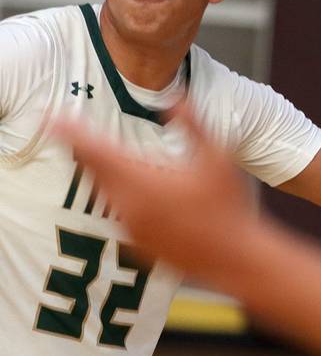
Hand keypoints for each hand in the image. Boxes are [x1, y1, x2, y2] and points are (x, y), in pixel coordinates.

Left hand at [52, 105, 258, 278]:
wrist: (233, 259)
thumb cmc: (229, 208)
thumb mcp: (217, 159)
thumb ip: (194, 125)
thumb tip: (176, 96)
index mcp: (143, 183)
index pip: (96, 152)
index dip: (73, 132)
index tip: (53, 117)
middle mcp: (128, 206)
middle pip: (93, 172)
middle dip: (82, 149)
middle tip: (69, 130)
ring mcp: (130, 228)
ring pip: (104, 192)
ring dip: (98, 172)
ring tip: (96, 154)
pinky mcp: (135, 244)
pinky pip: (117, 212)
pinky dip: (115, 194)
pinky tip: (130, 188)